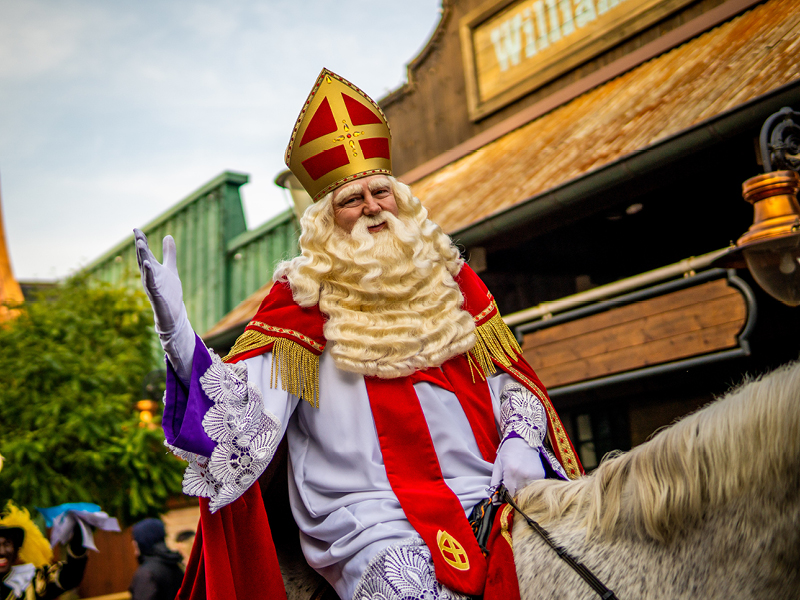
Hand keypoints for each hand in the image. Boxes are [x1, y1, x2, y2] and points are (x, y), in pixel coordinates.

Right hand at [134, 229, 194, 381]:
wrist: (173, 314)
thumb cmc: (170, 292)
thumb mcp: (171, 269)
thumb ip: (169, 253)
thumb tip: (168, 236)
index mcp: (152, 269)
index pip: (145, 253)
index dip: (141, 241)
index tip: (137, 229)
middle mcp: (149, 276)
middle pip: (143, 259)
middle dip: (140, 246)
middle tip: (137, 233)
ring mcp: (151, 285)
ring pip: (145, 269)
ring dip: (142, 256)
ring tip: (140, 243)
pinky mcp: (155, 294)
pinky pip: (151, 282)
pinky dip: (149, 273)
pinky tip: (148, 264)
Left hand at [490, 436, 544, 497]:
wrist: (523, 440)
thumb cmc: (507, 452)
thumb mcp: (497, 465)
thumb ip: (494, 482)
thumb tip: (494, 499)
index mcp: (511, 472)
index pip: (509, 494)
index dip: (505, 496)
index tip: (503, 493)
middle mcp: (523, 475)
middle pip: (518, 495)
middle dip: (513, 493)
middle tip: (511, 483)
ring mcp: (534, 475)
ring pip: (527, 492)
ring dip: (521, 489)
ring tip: (518, 478)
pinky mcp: (541, 475)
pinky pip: (534, 486)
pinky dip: (529, 484)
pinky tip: (526, 475)